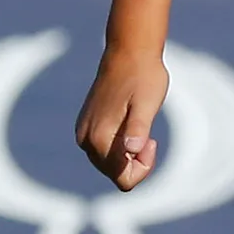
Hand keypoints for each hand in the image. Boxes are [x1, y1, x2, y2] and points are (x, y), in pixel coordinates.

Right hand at [75, 44, 169, 188]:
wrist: (128, 52)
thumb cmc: (144, 78)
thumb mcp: (148, 105)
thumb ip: (138, 129)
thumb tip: (130, 150)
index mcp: (101, 139)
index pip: (123, 180)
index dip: (143, 167)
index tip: (151, 141)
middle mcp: (86, 140)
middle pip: (114, 175)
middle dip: (134, 162)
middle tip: (148, 134)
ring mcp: (83, 133)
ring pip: (108, 164)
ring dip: (126, 154)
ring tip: (138, 125)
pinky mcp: (84, 126)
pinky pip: (102, 152)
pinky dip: (118, 146)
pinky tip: (128, 122)